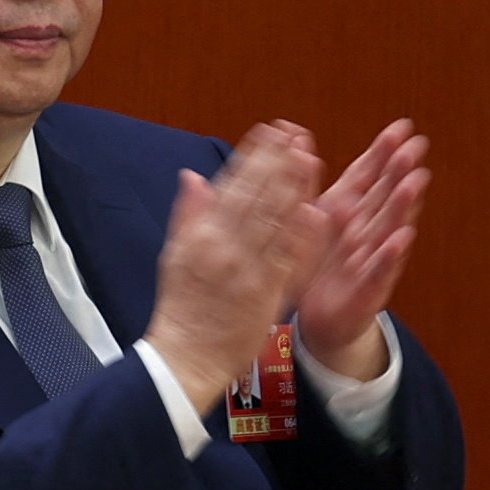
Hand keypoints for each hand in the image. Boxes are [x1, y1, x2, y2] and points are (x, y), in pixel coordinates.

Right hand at [141, 122, 332, 402]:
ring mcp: (246, 271)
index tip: (270, 131)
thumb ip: (188, 214)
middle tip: (297, 135)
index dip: (254, 156)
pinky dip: (301, 235)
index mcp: (200, 236)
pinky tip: (316, 211)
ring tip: (310, 158)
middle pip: (256, 197)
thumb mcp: (173, 255)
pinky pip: (287, 260)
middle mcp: (223, 248)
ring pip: (274, 222)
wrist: (185, 358)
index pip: (231, 186)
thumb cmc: (181, 307)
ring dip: (294, 188)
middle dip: (278, 163)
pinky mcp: (266, 295)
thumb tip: (193, 176)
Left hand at [293, 119, 428, 382]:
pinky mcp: (367, 290)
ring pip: (388, 228)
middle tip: (415, 147)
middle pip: (384, 196)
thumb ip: (308, 181)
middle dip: (399, 171)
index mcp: (349, 210)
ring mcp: (370, 260)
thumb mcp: (310, 219)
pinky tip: (403, 237)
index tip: (402, 127)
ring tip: (415, 182)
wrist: (319, 319)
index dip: (384, 152)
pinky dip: (390, 255)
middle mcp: (366, 230)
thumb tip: (298, 138)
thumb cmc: (319, 263)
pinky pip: (378, 271)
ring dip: (403, 205)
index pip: (368, 175)